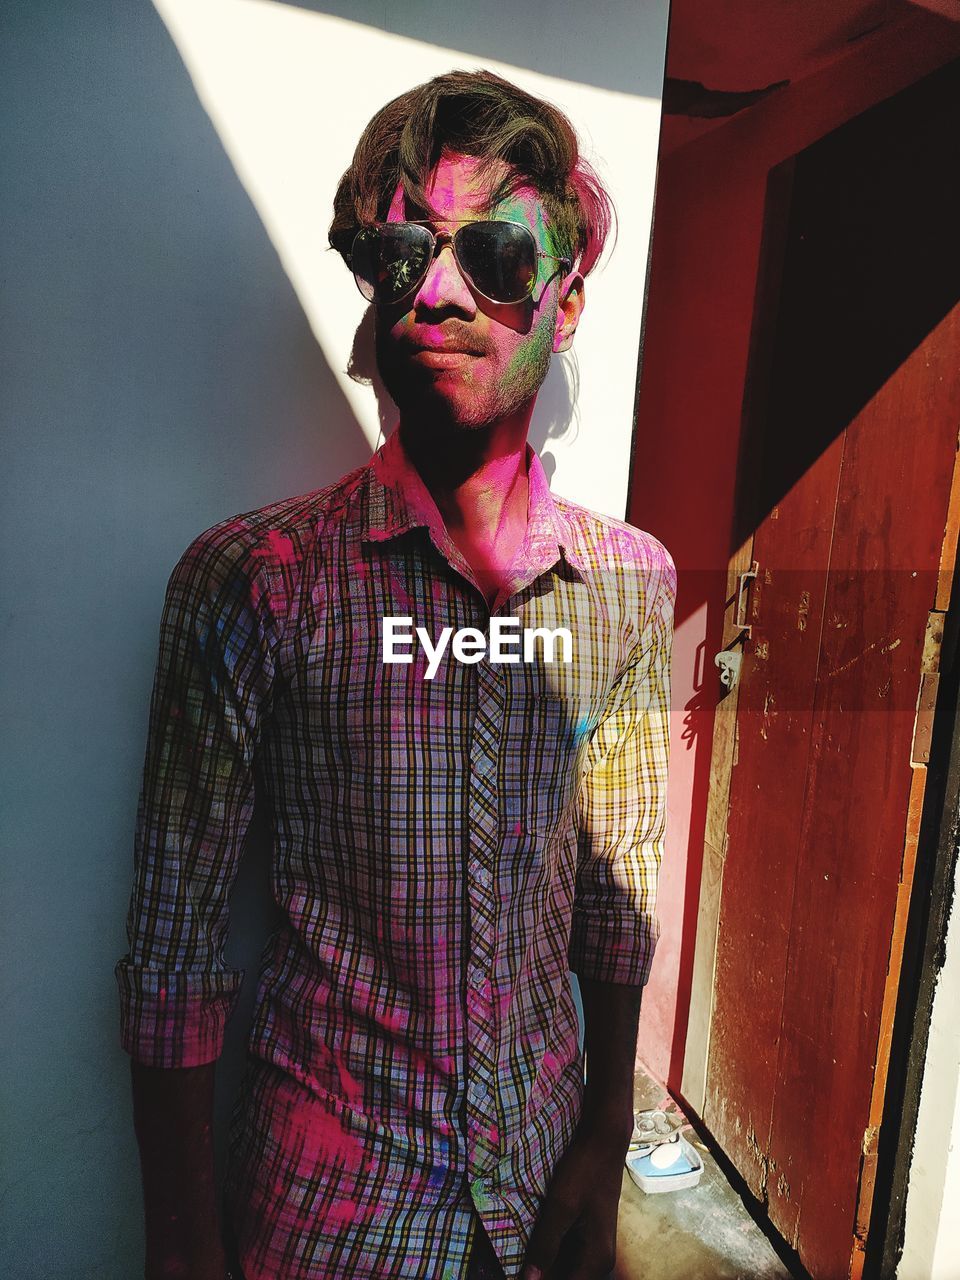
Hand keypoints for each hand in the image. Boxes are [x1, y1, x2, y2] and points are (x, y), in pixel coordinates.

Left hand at [520, 1120, 631, 1279]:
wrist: (604, 1140)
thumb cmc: (585, 1170)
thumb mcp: (561, 1205)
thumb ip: (545, 1245)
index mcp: (596, 1259)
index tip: (515, 1275)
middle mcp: (598, 1260)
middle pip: (564, 1279)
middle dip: (538, 1274)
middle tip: (515, 1262)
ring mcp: (593, 1249)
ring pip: (562, 1269)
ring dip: (542, 1264)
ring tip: (519, 1254)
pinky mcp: (587, 1237)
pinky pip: (564, 1255)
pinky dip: (547, 1252)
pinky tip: (530, 1243)